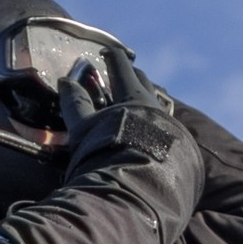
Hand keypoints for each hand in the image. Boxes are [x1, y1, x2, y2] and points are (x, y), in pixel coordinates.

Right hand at [60, 50, 179, 168]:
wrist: (140, 190)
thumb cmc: (108, 154)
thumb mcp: (84, 128)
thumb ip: (75, 104)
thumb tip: (65, 81)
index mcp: (133, 95)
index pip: (121, 66)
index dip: (112, 57)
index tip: (106, 53)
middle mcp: (155, 106)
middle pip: (143, 81)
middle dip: (131, 76)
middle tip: (120, 79)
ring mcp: (168, 125)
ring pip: (156, 103)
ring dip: (144, 100)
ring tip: (133, 106)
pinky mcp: (177, 147)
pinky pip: (164, 125)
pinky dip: (153, 123)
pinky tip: (147, 133)